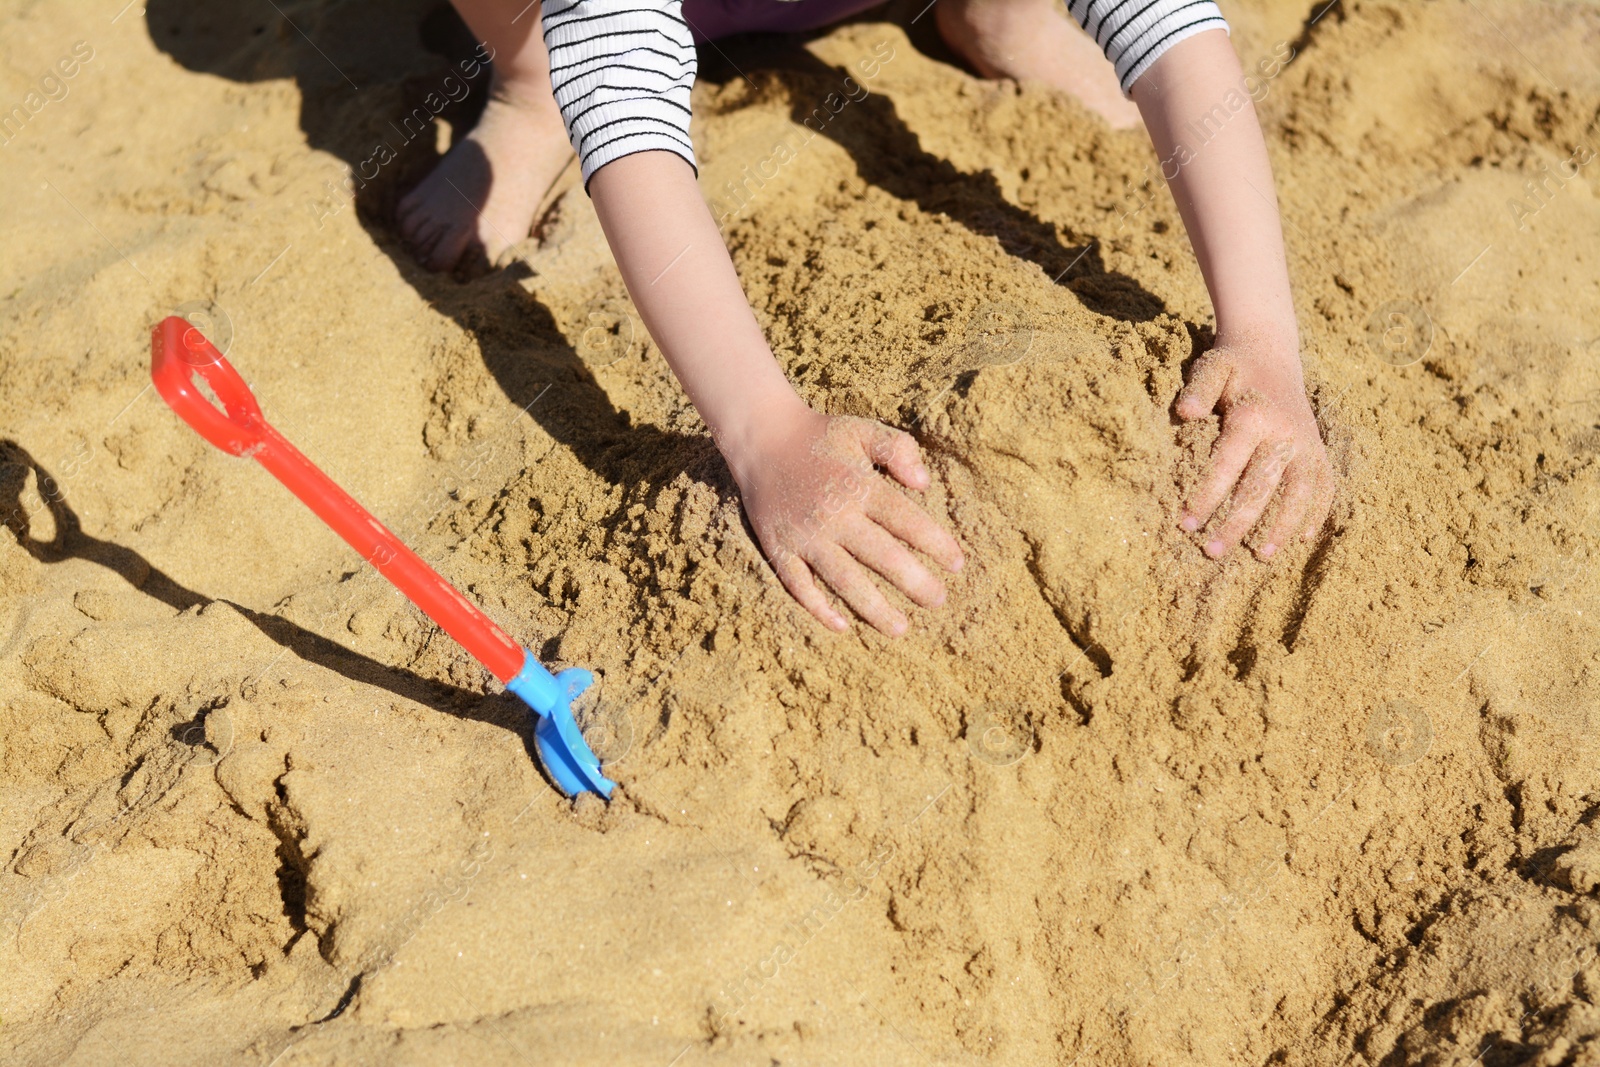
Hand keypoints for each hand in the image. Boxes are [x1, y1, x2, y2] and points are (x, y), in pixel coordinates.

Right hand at [727, 409, 964, 634]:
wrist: (761, 438)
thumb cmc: (820, 436)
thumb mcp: (862, 430)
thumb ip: (897, 449)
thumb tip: (924, 483)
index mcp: (860, 487)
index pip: (906, 521)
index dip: (936, 544)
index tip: (957, 564)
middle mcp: (834, 516)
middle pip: (882, 557)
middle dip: (915, 583)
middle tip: (938, 601)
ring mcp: (805, 536)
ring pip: (844, 580)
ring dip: (874, 608)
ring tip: (901, 628)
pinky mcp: (780, 548)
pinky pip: (799, 585)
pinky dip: (818, 607)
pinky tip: (842, 626)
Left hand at [1175, 337, 1333, 558]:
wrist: (1271, 350)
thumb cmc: (1232, 365)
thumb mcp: (1211, 368)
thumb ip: (1197, 390)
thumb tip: (1185, 413)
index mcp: (1253, 414)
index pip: (1227, 464)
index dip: (1206, 496)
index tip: (1185, 524)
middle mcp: (1285, 432)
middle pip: (1262, 486)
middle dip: (1237, 522)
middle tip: (1212, 552)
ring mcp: (1307, 442)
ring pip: (1298, 492)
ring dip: (1281, 527)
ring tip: (1261, 556)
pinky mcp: (1318, 449)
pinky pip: (1324, 486)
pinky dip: (1316, 513)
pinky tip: (1301, 539)